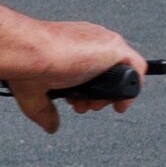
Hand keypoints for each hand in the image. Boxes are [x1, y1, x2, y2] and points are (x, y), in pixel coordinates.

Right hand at [7, 24, 143, 131]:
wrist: (32, 52)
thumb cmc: (29, 64)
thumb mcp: (35, 93)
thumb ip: (46, 111)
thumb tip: (52, 126)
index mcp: (70, 43)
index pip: (91, 63)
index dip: (88, 87)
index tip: (77, 100)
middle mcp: (89, 39)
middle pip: (107, 70)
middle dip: (98, 94)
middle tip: (85, 106)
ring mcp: (103, 43)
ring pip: (121, 71)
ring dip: (111, 94)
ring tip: (94, 105)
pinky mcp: (115, 48)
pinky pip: (137, 68)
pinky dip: (132, 89)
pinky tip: (120, 103)